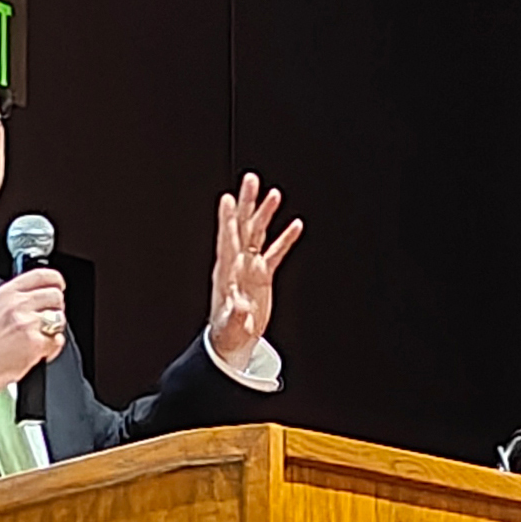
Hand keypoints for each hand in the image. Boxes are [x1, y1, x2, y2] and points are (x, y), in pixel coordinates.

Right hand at [0, 269, 65, 409]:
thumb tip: (30, 298)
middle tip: (47, 319)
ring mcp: (28, 324)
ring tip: (40, 337)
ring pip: (59, 318)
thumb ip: (10, 300)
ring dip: (54, 328)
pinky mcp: (35, 344)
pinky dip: (52, 348)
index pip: (42, 275)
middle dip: (56, 308)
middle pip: (55, 296)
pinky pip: (57, 341)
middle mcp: (18, 305)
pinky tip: (39, 351)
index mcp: (5, 294)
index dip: (56, 281)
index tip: (58, 286)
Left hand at [209, 172, 302, 369]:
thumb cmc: (228, 334)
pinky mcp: (261, 275)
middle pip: (242, 227)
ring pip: (257, 234)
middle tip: (250, 180)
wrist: (233, 341)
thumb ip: (236, 315)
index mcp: (227, 273)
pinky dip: (284, 239)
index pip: (227, 240)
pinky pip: (274, 252)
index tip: (227, 199)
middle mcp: (237, 264)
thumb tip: (241, 306)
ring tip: (274, 194)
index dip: (228, 220)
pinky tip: (295, 224)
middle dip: (246, 203)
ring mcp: (249, 267)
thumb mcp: (231, 327)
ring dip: (265, 214)